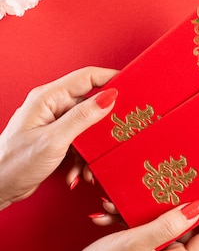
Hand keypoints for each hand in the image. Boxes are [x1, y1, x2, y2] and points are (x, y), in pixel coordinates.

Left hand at [0, 66, 117, 209]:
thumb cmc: (14, 163)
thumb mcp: (54, 140)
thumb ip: (83, 117)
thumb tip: (109, 98)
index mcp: (48, 97)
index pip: (87, 77)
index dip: (111, 78)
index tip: (132, 85)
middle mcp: (52, 106)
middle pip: (91, 103)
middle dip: (104, 123)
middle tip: (119, 132)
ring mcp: (54, 122)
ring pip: (88, 127)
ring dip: (92, 148)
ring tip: (88, 166)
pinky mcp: (56, 139)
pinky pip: (80, 142)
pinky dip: (82, 158)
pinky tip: (77, 172)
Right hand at [50, 201, 198, 250]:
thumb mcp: (133, 243)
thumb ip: (167, 225)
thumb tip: (197, 207)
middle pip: (191, 228)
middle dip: (176, 205)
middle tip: (171, 184)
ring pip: (167, 224)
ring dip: (147, 209)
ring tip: (124, 202)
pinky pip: (149, 228)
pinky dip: (133, 216)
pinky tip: (112, 211)